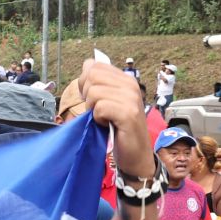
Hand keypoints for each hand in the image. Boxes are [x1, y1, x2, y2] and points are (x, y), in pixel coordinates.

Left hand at [78, 60, 152, 177]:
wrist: (136, 154)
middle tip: (97, 110)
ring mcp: (131, 98)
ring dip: (93, 109)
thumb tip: (84, 71)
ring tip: (104, 119)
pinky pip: (100, 107)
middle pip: (91, 76)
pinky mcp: (128, 113)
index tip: (91, 98)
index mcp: (125, 79)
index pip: (93, 65)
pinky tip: (107, 124)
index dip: (84, 82)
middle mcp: (130, 84)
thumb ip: (99, 85)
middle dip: (86, 95)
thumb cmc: (118, 130)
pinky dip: (98, 118)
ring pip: (93, 92)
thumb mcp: (109, 102)